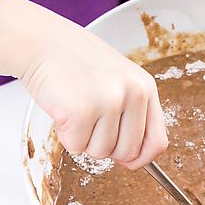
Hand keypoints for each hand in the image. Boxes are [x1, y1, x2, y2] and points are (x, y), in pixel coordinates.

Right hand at [22, 23, 167, 169]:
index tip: (127, 159)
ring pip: (100, 152)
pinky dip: (65, 135)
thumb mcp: (118, 81)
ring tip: (78, 107)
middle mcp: (133, 93)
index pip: (158, 141)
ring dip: (83, 138)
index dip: (141, 157)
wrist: (47, 44)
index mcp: (146, 87)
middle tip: (91, 118)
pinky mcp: (83, 111)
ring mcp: (109, 101)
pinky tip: (65, 108)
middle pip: (128, 152)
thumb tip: (133, 160)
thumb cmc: (79, 64)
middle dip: (105, 145)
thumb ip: (131, 115)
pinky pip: (76, 147)